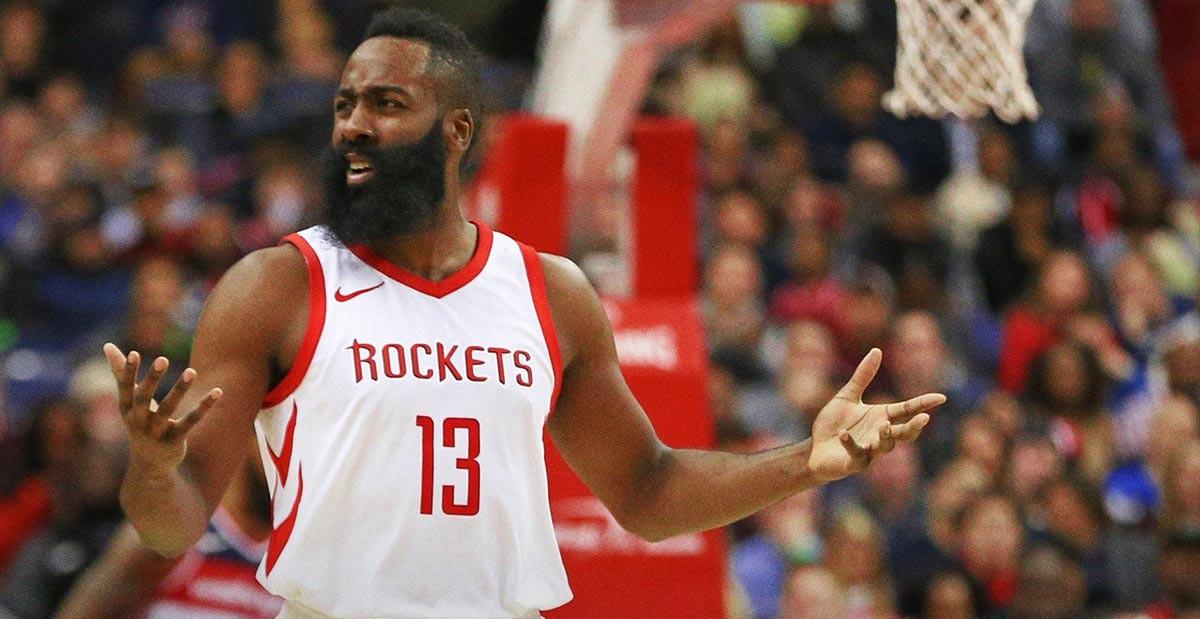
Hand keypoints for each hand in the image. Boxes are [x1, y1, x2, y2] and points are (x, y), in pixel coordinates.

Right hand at [103, 343, 221, 468]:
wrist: (149, 463)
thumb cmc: (139, 421)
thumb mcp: (128, 400)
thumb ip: (120, 372)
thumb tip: (107, 345)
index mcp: (126, 408)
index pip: (125, 388)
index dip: (129, 372)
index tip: (135, 353)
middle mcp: (138, 420)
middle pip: (144, 398)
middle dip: (152, 379)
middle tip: (163, 359)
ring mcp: (156, 431)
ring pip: (168, 409)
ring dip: (180, 389)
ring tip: (192, 370)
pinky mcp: (175, 440)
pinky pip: (191, 421)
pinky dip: (204, 406)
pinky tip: (217, 391)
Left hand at [807, 348, 944, 481]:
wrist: (814, 448)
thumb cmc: (834, 423)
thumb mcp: (848, 395)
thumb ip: (863, 376)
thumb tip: (877, 350)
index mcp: (882, 417)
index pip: (907, 409)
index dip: (923, 403)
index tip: (941, 397)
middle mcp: (879, 434)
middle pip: (904, 432)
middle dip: (914, 427)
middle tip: (924, 418)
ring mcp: (869, 450)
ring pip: (886, 447)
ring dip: (887, 437)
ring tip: (885, 426)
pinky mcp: (854, 462)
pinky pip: (857, 454)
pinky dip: (851, 444)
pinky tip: (844, 434)